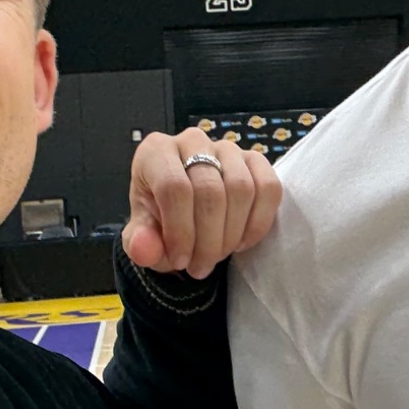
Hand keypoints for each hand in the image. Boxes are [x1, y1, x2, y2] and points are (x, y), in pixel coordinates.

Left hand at [123, 129, 281, 279]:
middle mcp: (191, 140)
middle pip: (210, 191)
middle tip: (200, 267)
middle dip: (208, 240)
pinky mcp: (254, 159)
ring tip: (218, 256)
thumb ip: (139, 243)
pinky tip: (242, 241)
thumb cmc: (159, 221)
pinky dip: (259, 222)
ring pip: (242, 189)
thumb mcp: (141, 237)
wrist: (184, 215)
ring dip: (232, 234)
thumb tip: (144, 249)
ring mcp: (227, 147)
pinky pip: (269, 187)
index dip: (180, 231)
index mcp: (155, 152)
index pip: (174, 188)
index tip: (180, 261)